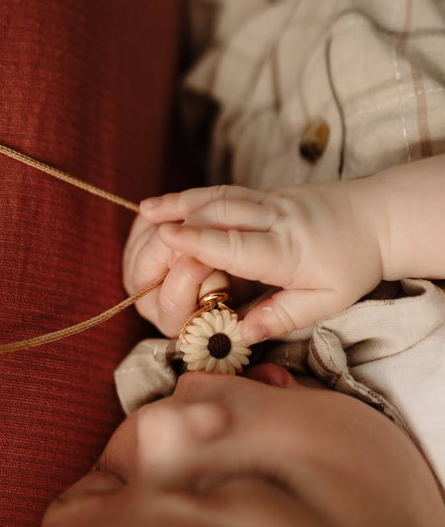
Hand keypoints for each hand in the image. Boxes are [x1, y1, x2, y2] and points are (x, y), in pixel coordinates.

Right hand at [139, 182, 384, 343]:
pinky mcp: (268, 194)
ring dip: (181, 200)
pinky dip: (197, 196)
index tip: (167, 237)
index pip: (237, 245)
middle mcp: (276, 219)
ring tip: (148, 208)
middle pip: (221, 212)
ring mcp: (271, 202)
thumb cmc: (353, 264)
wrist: (381, 218)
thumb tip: (240, 333)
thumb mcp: (326, 302)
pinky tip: (178, 202)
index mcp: (288, 251)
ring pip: (219, 196)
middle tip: (146, 221)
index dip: (199, 241)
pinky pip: (226, 192)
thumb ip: (281, 316)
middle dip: (179, 214)